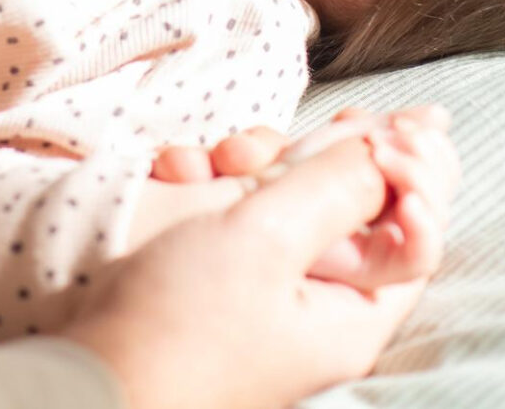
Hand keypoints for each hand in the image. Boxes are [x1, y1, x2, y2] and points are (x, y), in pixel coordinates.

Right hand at [62, 135, 445, 408]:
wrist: (86, 374)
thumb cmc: (178, 326)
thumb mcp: (267, 241)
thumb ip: (336, 185)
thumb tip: (395, 148)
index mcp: (354, 311)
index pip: (418, 227)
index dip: (409, 169)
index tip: (381, 130)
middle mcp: (318, 299)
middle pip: (350, 200)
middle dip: (316, 153)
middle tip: (292, 135)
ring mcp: (266, 283)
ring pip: (287, 192)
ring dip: (254, 158)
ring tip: (211, 161)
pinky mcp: (220, 269)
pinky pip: (235, 206)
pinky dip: (210, 178)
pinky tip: (176, 171)